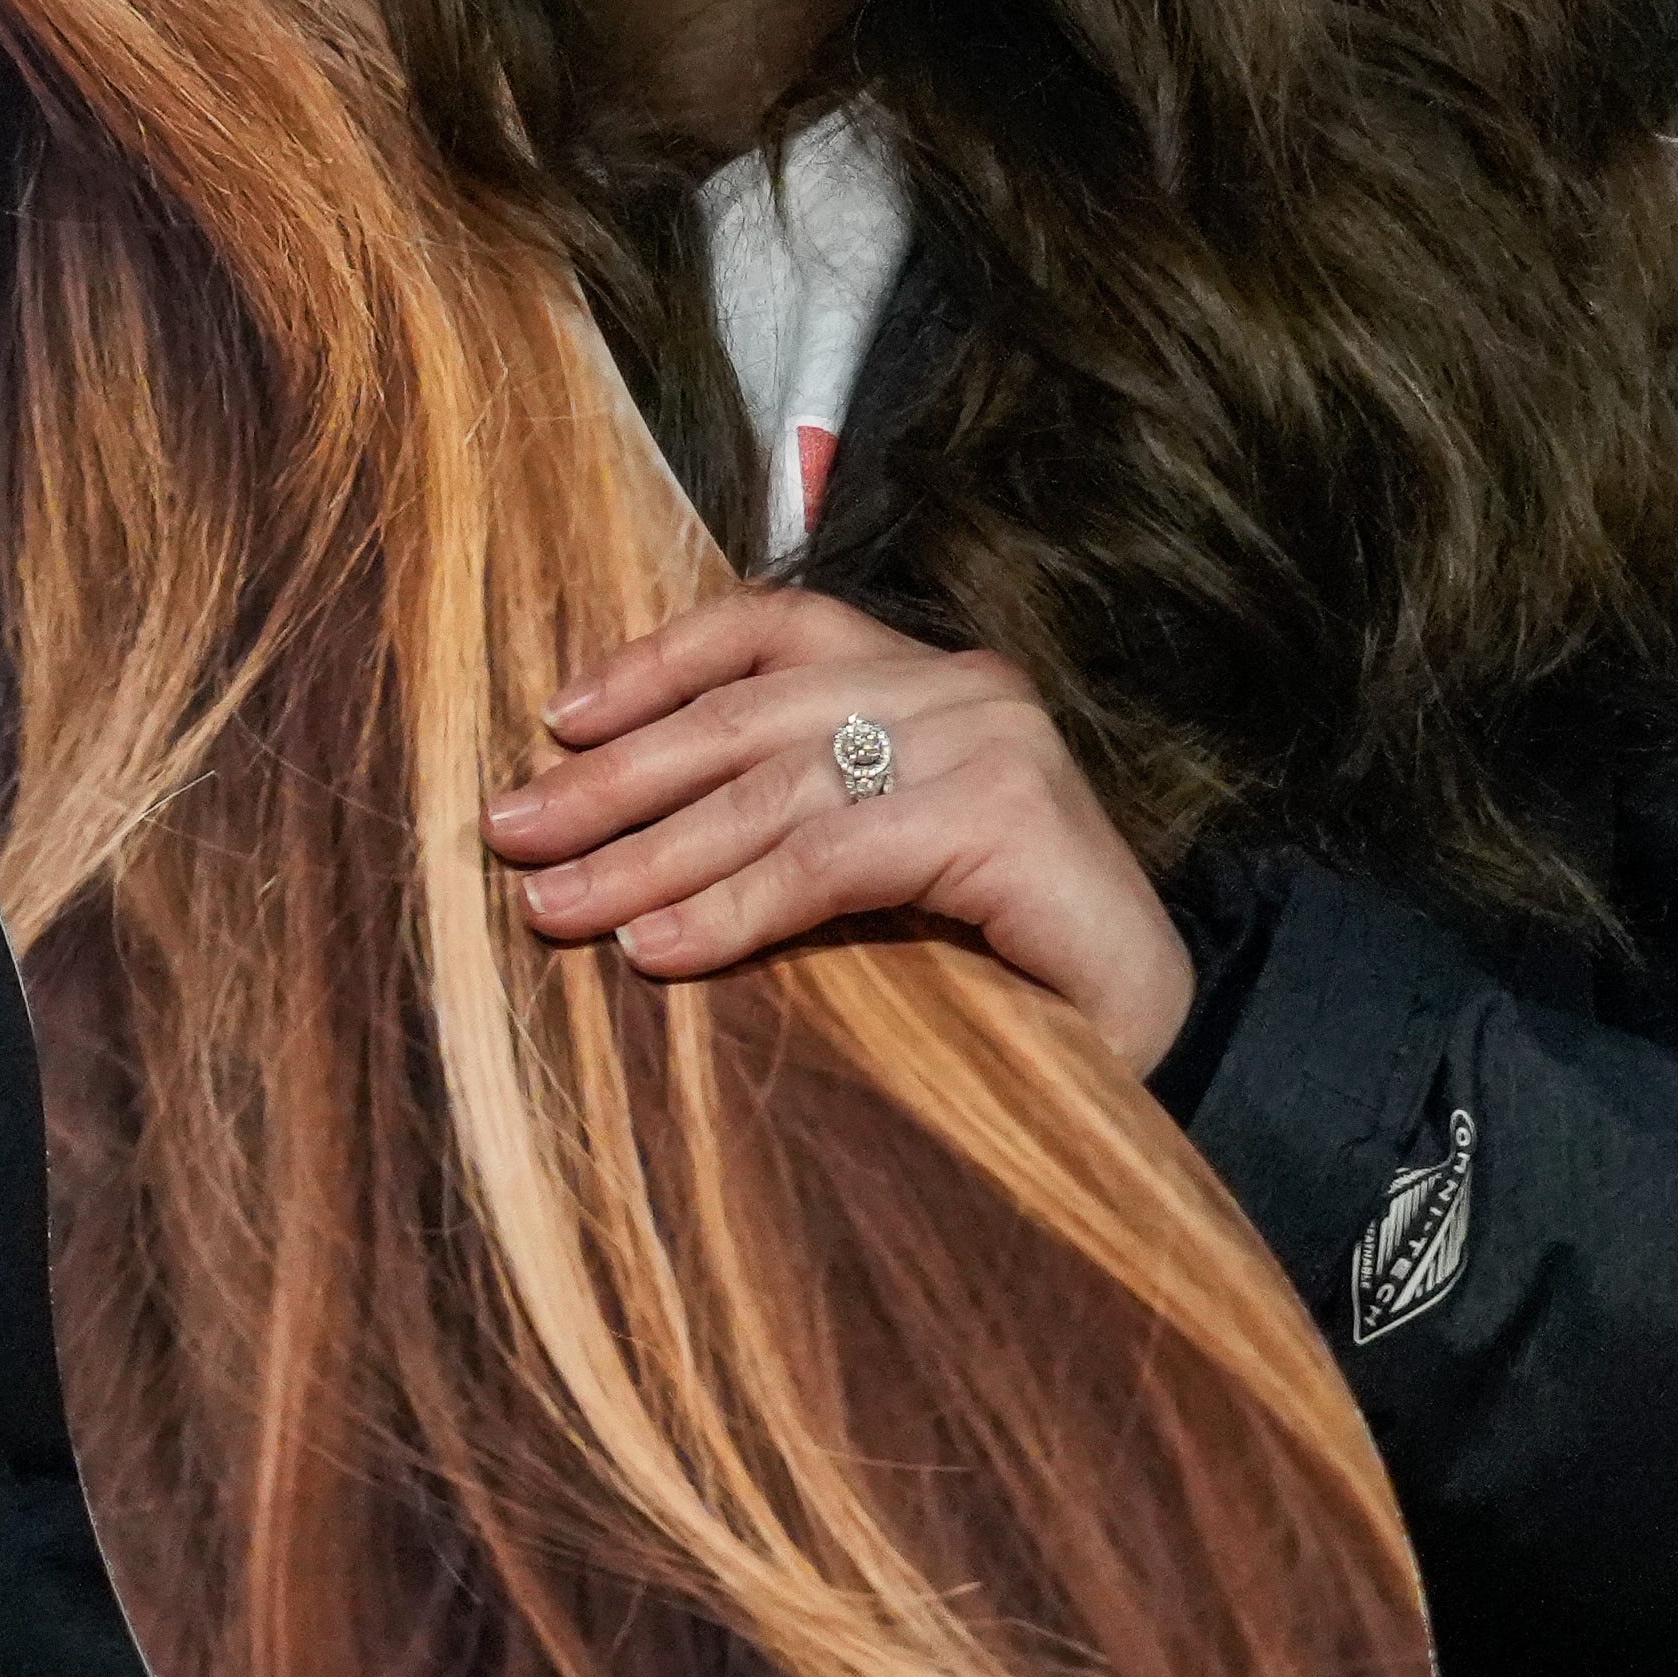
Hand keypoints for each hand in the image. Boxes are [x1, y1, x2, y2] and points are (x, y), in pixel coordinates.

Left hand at [497, 586, 1193, 1077]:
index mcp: (924, 681)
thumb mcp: (875, 866)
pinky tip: (659, 949)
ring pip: (774, 791)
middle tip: (508, 833)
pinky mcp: (1009, 819)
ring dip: (646, 855)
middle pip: (745, 717)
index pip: (766, 632)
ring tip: (553, 907)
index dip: (653, 666)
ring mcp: (992, 745)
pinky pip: (831, 858)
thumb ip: (783, 821)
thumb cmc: (1002, 962)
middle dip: (613, 780)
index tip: (554, 720)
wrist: (1169, 1044)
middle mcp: (960, 691)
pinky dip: (733, 906)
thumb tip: (603, 834)